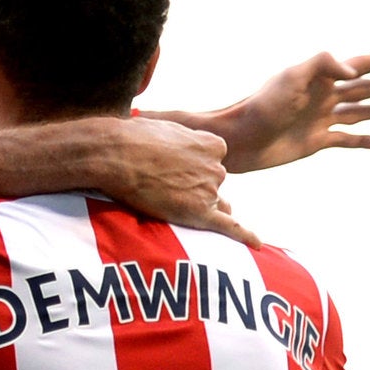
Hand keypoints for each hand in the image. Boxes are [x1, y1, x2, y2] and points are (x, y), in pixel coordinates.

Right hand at [96, 117, 261, 243]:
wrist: (113, 154)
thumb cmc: (131, 137)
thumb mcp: (164, 125)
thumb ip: (179, 136)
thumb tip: (168, 136)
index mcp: (214, 144)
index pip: (214, 162)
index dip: (192, 167)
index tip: (172, 166)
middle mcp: (217, 167)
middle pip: (213, 184)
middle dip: (194, 187)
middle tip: (161, 183)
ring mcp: (209, 190)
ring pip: (212, 205)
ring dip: (195, 205)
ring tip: (165, 199)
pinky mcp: (198, 212)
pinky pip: (228, 227)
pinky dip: (244, 235)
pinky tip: (256, 244)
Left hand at [151, 50, 369, 172]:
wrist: (240, 139)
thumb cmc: (260, 106)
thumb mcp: (290, 78)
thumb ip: (322, 65)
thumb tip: (355, 70)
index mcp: (319, 78)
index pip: (358, 66)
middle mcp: (323, 96)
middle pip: (365, 90)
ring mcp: (321, 119)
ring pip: (360, 113)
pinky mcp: (316, 142)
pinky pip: (346, 139)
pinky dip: (363, 141)